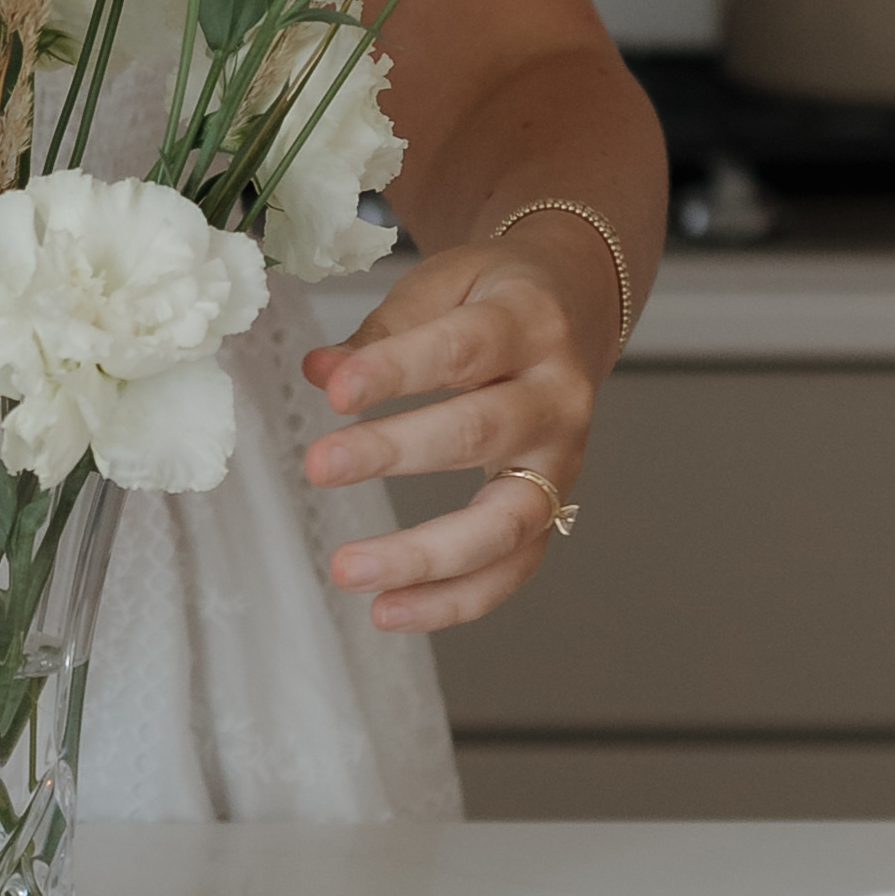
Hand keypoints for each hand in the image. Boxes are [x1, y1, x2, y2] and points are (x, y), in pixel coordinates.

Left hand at [299, 233, 608, 635]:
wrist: (577, 307)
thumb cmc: (494, 297)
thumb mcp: (444, 285)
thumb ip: (384, 331)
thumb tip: (319, 372)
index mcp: (530, 322)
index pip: (463, 348)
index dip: (398, 369)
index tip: (336, 390)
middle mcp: (558, 395)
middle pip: (479, 433)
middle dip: (395, 454)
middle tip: (317, 466)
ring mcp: (562, 461)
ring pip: (504, 521)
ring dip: (424, 555)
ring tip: (347, 571)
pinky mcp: (553, 509)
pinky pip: (511, 568)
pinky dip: (453, 600)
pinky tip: (388, 610)